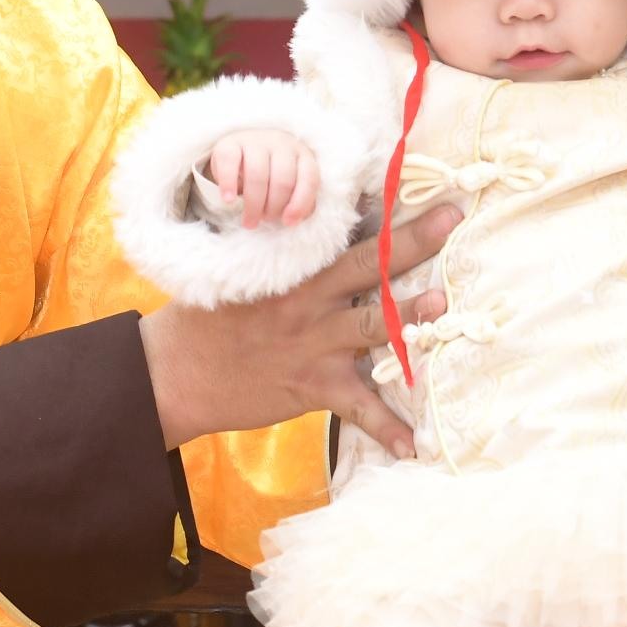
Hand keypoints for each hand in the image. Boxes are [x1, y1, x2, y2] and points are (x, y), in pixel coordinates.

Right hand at [140, 207, 459, 458]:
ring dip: (411, 317)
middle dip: (413, 241)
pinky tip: (412, 446)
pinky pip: (356, 407)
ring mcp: (312, 343)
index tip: (408, 180)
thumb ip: (282, 257)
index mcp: (291, 269)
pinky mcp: (312, 385)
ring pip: (372, 326)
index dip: (377, 207)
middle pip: (368, 266)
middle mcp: (307, 300)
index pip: (338, 232)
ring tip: (444, 307)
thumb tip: (315, 228)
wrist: (174, 373)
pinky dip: (385, 427)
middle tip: (452, 218)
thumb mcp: (239, 274)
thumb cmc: (207, 319)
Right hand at [202, 128, 320, 228]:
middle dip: (274, 207)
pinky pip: (230, 162)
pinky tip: (229, 200)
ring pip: (258, 175)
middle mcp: (281, 144)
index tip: (287, 222)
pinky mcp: (230, 143)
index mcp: (302, 155)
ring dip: (254, 203)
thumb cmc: (271, 175)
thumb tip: (294, 219)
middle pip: (282, 180)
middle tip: (265, 221)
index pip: (308, 179)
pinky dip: (228, 184)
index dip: (299, 203)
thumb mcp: (290, 185)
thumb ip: (296, 200)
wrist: (242, 151)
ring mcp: (255, 141)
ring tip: (249, 221)